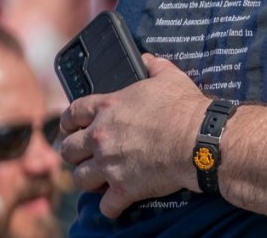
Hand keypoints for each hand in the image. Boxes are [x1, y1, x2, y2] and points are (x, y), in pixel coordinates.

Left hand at [60, 55, 209, 217]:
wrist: (199, 140)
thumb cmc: (185, 107)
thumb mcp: (170, 77)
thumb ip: (153, 66)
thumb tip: (146, 59)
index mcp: (108, 107)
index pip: (72, 113)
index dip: (68, 121)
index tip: (71, 127)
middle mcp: (101, 137)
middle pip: (67, 149)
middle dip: (73, 153)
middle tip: (84, 155)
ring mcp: (109, 165)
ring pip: (80, 179)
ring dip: (89, 179)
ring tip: (99, 179)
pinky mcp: (123, 189)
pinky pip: (106, 206)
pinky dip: (111, 206)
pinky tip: (118, 202)